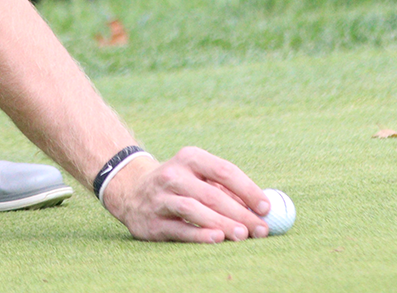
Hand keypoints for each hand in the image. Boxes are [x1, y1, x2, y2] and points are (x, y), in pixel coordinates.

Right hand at [99, 147, 270, 242]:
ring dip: (221, 223)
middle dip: (240, 213)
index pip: (224, 171)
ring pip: (194, 210)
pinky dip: (199, 234)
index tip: (265, 207)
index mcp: (190, 157)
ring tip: (243, 235)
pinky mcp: (152, 221)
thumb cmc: (179, 185)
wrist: (131, 190)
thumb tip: (260, 208)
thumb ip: (226, 189)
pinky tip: (216, 238)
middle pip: (212, 194)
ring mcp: (160, 197)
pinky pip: (179, 228)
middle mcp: (173, 174)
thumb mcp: (198, 176)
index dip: (247, 189)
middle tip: (260, 229)